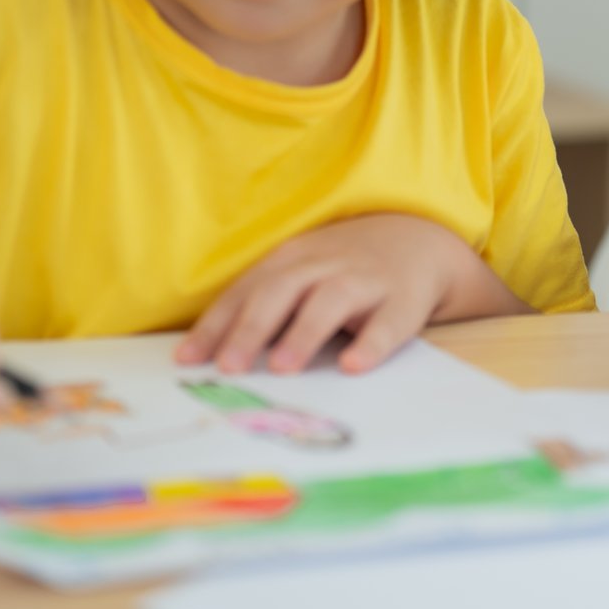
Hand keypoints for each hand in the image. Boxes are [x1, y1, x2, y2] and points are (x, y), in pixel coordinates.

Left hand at [176, 213, 497, 376]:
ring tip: (282, 367)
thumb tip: (207, 356)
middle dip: (253, 328)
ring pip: (331, 300)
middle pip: (283, 290)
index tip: (188, 360)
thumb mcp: (301, 273)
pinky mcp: (404, 300)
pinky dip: (371, 344)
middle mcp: (325, 265)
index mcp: (293, 259)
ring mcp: (365, 280)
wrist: (420, 240)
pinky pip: (388, 323)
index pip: (247, 290)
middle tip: (229, 367)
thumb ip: (261, 306)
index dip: (217, 324)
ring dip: (304, 332)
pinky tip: (353, 366)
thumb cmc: (344, 269)